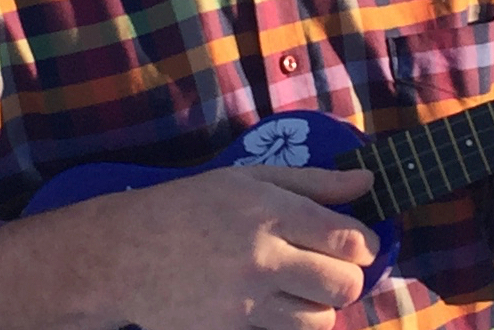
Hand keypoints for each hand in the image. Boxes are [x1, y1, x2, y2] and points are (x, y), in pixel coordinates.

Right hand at [0, 165, 378, 329]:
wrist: (127, 254)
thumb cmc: (190, 204)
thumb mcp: (247, 177)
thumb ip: (312, 180)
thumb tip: (366, 180)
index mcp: (270, 211)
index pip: (346, 238)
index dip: (365, 242)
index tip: (357, 240)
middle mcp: (264, 259)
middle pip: (343, 284)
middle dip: (350, 276)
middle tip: (332, 265)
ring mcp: (249, 303)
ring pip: (321, 320)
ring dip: (323, 304)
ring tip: (305, 286)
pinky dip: (296, 323)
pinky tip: (281, 304)